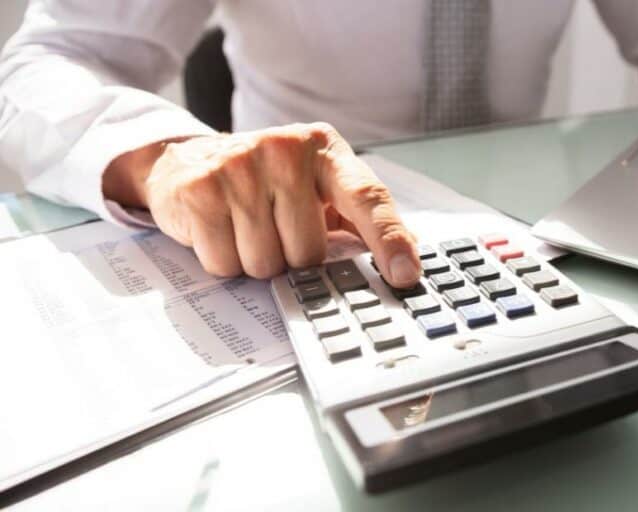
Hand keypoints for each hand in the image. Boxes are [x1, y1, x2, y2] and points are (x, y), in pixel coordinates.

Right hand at [102, 122, 421, 285]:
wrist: (189, 159)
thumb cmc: (267, 182)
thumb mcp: (318, 186)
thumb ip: (360, 218)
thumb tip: (408, 258)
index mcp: (325, 150)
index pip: (367, 197)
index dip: (389, 239)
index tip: (406, 274)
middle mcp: (284, 150)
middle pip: (308, 251)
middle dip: (293, 256)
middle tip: (276, 229)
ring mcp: (239, 166)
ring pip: (266, 263)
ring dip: (257, 261)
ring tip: (246, 227)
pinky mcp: (200, 189)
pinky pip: (225, 262)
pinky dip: (224, 260)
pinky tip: (220, 229)